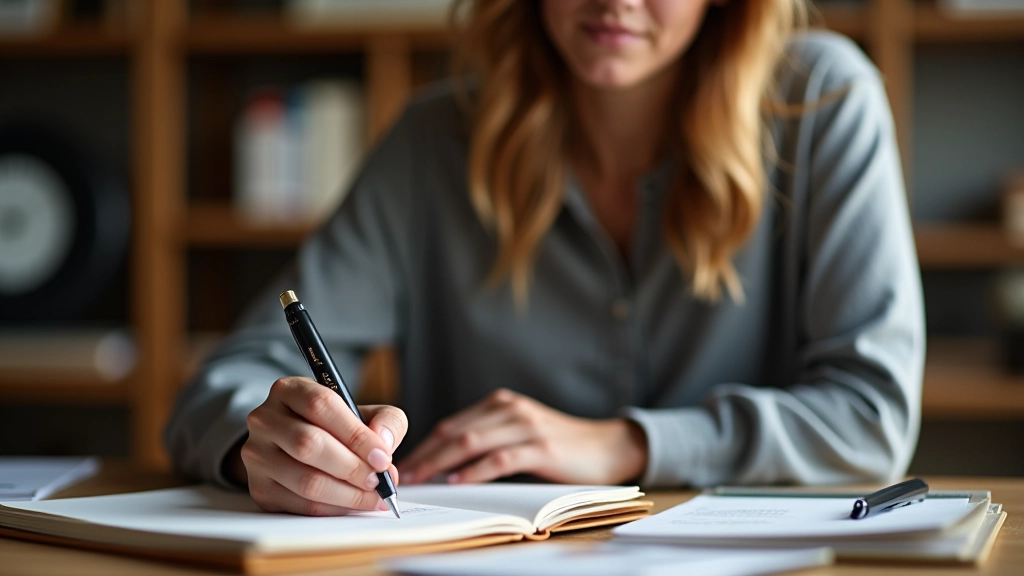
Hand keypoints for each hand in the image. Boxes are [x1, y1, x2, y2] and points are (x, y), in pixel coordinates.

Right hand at [240, 377, 407, 515]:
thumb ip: (385, 421)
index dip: (356, 434)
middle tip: (380, 482)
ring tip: (373, 497)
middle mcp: (265, 419)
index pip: (321, 405)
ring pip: (305, 480)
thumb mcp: (364, 413)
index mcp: (289, 391)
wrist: (295, 448)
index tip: (383, 457)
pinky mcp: (259, 488)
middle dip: (353, 468)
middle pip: (309, 444)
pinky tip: (352, 504)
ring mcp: (257, 455)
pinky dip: (334, 509)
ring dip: (347, 494)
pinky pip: (301, 505)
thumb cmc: (336, 428)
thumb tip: (384, 445)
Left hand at [398, 388, 647, 485]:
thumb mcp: (519, 432)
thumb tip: (445, 464)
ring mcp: (526, 427)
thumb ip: (488, 439)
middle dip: (424, 455)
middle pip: (455, 432)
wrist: (607, 447)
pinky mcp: (542, 448)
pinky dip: (475, 470)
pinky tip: (458, 480)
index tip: (402, 464)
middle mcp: (510, 409)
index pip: (451, 424)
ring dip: (441, 462)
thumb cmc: (559, 445)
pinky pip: (500, 459)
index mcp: (501, 404)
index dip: (423, 445)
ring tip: (421, 479)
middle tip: (401, 475)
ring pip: (471, 442)